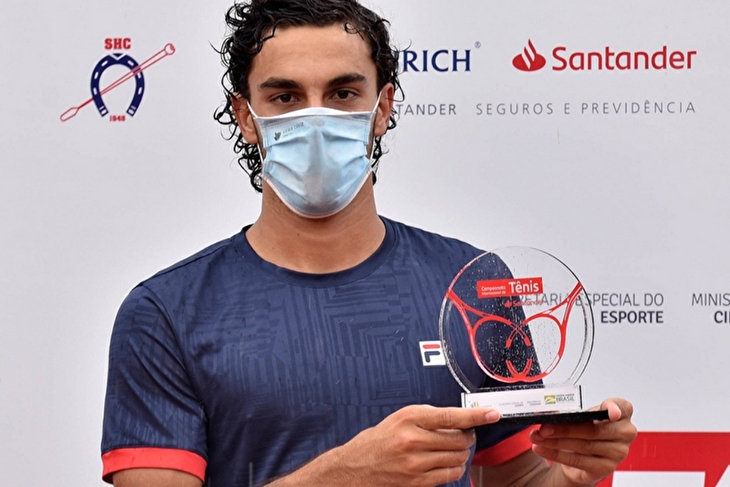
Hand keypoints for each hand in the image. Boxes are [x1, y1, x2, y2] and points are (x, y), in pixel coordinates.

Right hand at [334, 404, 500, 486]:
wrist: (355, 467)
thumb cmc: (379, 440)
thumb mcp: (400, 418)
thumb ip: (428, 417)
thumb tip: (459, 420)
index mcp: (409, 418)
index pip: (451, 416)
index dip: (476, 415)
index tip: (492, 413)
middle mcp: (413, 439)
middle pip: (459, 438)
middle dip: (468, 436)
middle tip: (464, 434)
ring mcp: (416, 463)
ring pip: (458, 456)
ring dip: (462, 453)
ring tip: (453, 449)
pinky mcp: (418, 481)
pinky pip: (450, 473)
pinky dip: (456, 467)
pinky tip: (448, 462)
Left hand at [529, 398, 636, 485]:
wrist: (585, 457)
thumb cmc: (586, 430)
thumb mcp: (582, 417)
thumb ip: (573, 413)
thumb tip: (549, 413)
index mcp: (622, 414)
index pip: (622, 407)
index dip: (614, 408)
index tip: (609, 410)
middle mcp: (624, 433)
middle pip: (593, 430)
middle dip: (565, 429)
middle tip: (544, 428)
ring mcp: (617, 452)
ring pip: (582, 446)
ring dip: (555, 442)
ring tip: (538, 437)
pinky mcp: (605, 468)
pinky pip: (577, 461)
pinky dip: (555, 454)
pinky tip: (542, 449)